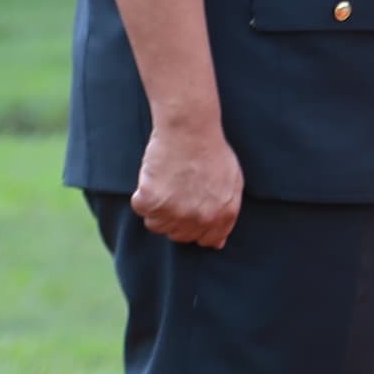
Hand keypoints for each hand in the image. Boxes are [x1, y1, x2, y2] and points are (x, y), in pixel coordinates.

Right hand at [131, 115, 243, 249]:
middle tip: (178, 190)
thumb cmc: (212, 151)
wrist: (190, 129)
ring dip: (158, 208)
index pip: (205, 240)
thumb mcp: (233, 183)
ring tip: (168, 182)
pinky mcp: (152, 201)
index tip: (190, 211)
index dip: (195, 226)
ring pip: (157, 225)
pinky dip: (142, 195)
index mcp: (222, 216)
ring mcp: (176, 212)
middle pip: (179, 235)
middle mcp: (200, 219)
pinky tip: (155, 177)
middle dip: (177, 217)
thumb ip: (226, 214)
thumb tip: (217, 244)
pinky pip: (141, 209)